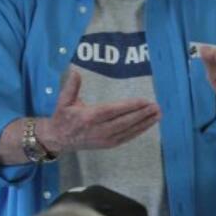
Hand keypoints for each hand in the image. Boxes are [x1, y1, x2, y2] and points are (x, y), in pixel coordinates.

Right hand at [39, 71, 159, 153]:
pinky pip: (127, 137)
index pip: (113, 110)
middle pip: (125, 121)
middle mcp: (98, 130)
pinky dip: (139, 131)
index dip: (130, 106)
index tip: (144, 101)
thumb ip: (71, 86)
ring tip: (157, 114)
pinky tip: (148, 124)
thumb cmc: (62, 117)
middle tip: (156, 106)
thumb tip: (75, 72)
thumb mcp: (63, 101)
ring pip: (128, 130)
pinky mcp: (108, 144)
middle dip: (142, 114)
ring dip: (144, 123)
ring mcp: (104, 139)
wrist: (58, 139)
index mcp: (88, 117)